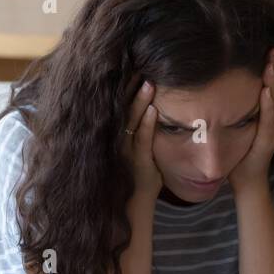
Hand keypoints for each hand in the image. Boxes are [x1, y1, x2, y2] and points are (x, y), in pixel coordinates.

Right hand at [125, 79, 162, 198]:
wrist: (133, 208)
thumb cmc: (139, 180)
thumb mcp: (139, 154)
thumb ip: (142, 135)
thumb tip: (154, 114)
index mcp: (119, 136)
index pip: (121, 105)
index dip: (126, 87)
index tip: (134, 67)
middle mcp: (120, 140)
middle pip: (123, 107)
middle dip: (131, 87)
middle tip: (139, 65)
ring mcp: (128, 151)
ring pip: (131, 120)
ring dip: (140, 101)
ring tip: (149, 82)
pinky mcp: (138, 162)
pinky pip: (142, 140)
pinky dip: (146, 124)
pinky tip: (153, 110)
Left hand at [228, 48, 273, 194]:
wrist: (247, 180)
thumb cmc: (241, 152)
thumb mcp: (240, 123)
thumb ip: (239, 105)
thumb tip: (222, 83)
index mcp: (272, 113)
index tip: (269, 48)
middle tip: (272, 48)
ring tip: (271, 64)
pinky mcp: (268, 141)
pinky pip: (269, 120)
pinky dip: (269, 105)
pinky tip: (266, 91)